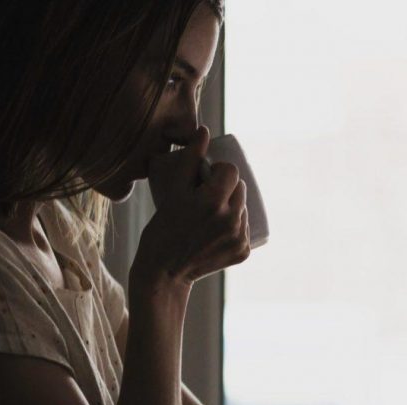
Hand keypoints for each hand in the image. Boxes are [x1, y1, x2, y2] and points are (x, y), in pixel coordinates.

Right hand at [132, 126, 249, 285]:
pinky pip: (245, 228)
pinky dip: (235, 226)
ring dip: (232, 205)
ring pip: (243, 207)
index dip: (220, 171)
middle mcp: (231, 220)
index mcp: (212, 202)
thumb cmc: (162, 229)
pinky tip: (218, 230)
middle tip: (206, 196)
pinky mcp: (243, 252)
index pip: (232, 171)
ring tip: (211, 213)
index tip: (207, 178)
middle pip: (240, 188)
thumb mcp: (172, 192)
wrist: (163, 272)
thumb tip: (204, 130)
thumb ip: (189, 159)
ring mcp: (239, 238)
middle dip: (226, 188)